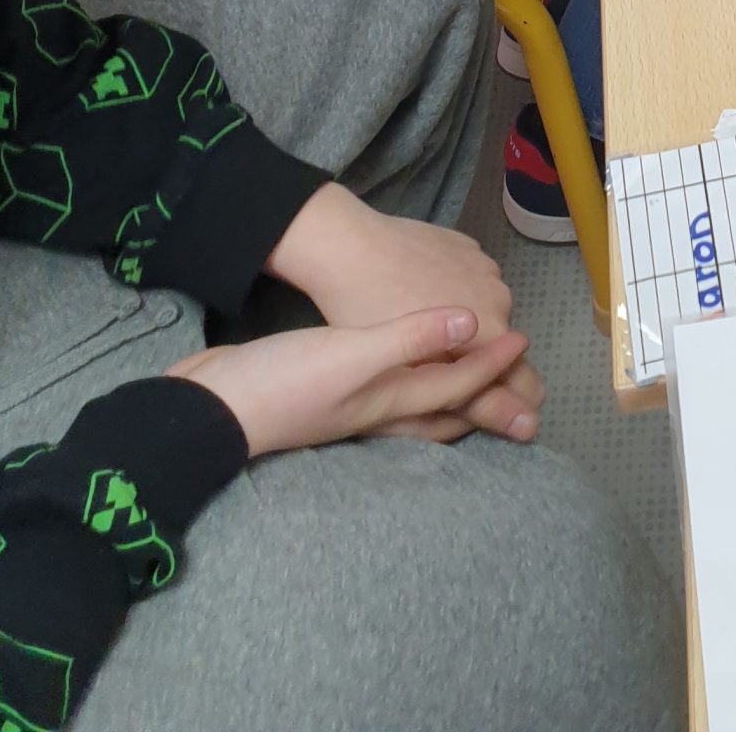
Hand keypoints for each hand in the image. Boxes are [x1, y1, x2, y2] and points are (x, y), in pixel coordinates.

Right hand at [171, 312, 533, 457]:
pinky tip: (398, 369)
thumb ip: (412, 338)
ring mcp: (350, 406)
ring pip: (415, 405)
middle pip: (443, 410)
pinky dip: (407, 380)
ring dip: (447, 395)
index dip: (492, 367)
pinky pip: (386, 391)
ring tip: (470, 385)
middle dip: (483, 400)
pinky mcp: (327, 391)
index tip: (523, 343)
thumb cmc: (285, 382)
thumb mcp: (353, 354)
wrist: (212, 404)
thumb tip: (471, 324)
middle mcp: (377, 410)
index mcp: (390, 401)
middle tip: (519, 392)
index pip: (456, 387)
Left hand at [267, 185, 542, 443]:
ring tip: (423, 327)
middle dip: (478, 360)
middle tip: (432, 364)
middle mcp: (500, 296)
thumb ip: (477, 398)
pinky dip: (454, 291)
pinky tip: (419, 291)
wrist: (349, 245)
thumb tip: (530, 423)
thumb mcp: (419, 372)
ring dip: (467, 325)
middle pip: (500, 345)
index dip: (509, 402)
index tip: (483, 405)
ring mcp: (484, 265)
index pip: (523, 381)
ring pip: (484, 310)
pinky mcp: (466, 245)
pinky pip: (469, 280)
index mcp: (493, 332)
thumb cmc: (373, 318)